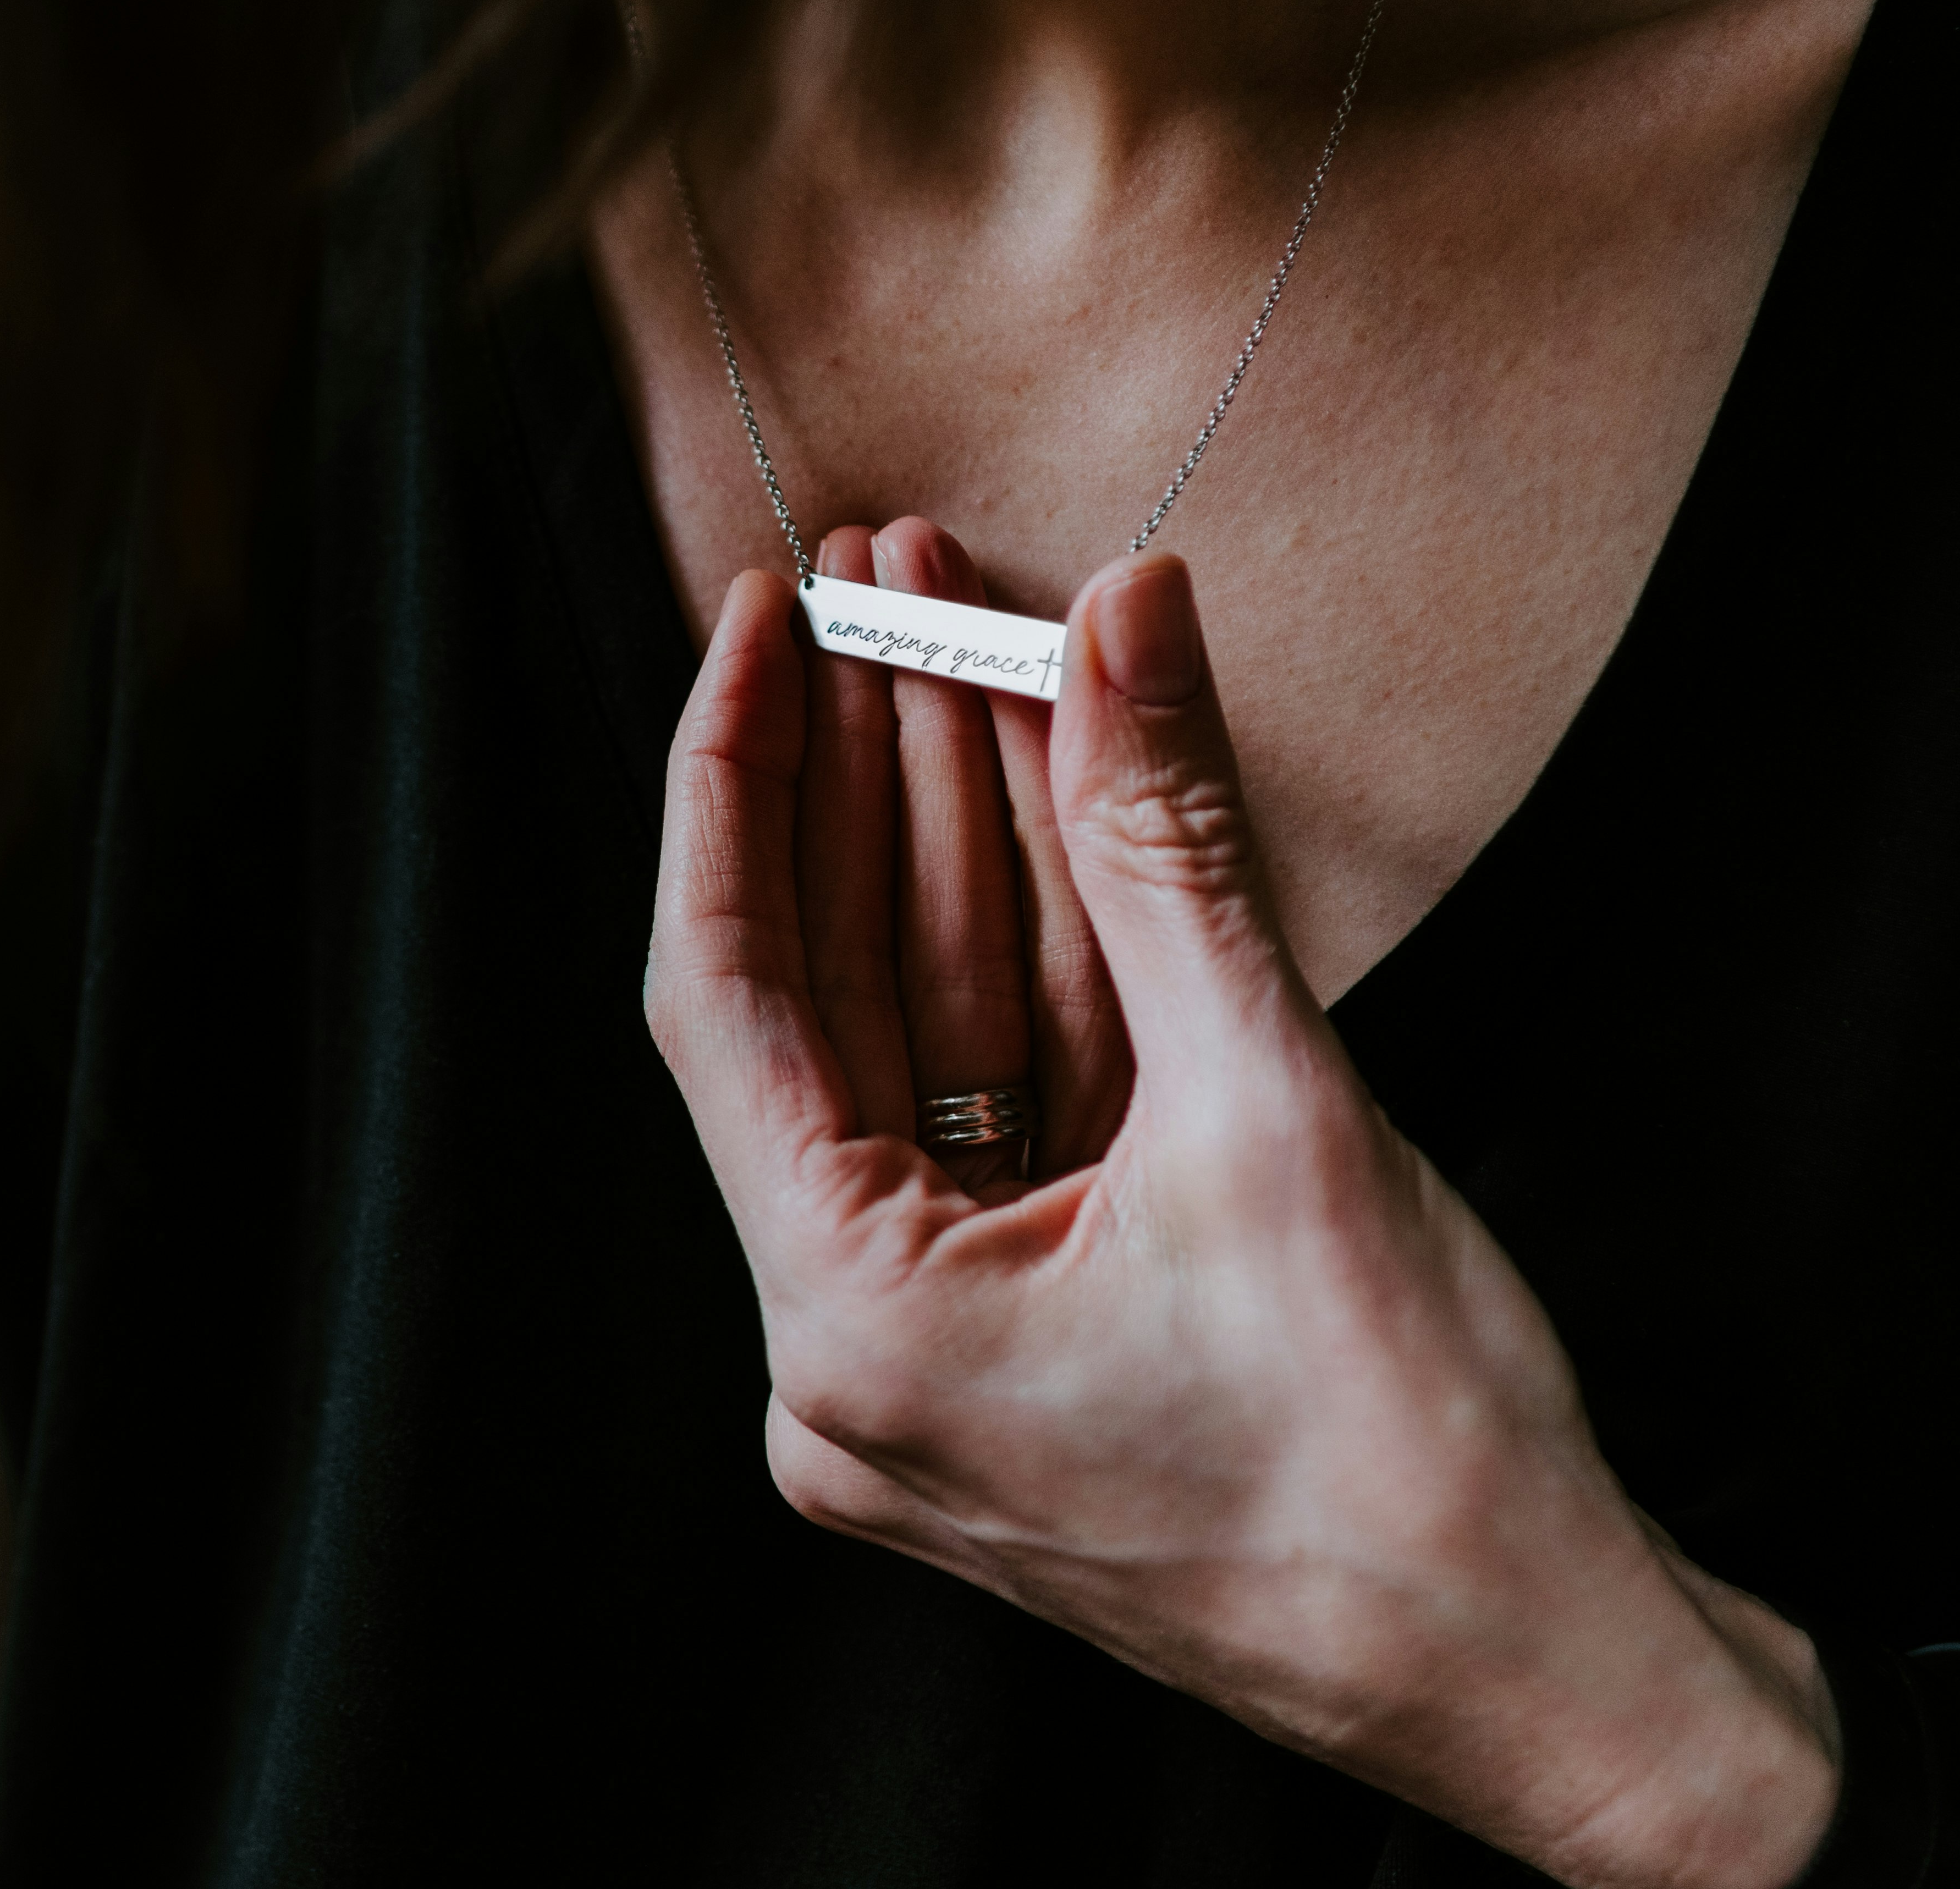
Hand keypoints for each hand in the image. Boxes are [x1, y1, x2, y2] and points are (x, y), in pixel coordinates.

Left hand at [646, 524, 1837, 1888]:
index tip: (763, 622)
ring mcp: (927, 1362)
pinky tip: (1032, 806)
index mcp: (855, 1333)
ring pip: (909, 1052)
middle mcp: (849, 1363)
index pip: (724, 996)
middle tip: (887, 592)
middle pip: (818, 1010)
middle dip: (866, 788)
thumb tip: (1123, 619)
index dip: (737, 785)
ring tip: (957, 651)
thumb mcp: (1276, 1110)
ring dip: (948, 854)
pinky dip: (1019, 969)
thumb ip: (1172, 848)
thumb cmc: (1409, 1456)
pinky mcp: (1013, 1346)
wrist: (1536, 1667)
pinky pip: (987, 1120)